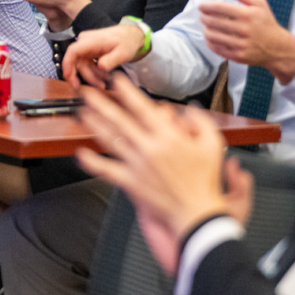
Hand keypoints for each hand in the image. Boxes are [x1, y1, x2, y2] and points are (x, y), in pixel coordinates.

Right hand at [62, 22, 149, 87]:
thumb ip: (111, 60)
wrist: (131, 36)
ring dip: (91, 76)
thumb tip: (101, 66)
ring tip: (104, 83)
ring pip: (82, 66)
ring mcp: (86, 47)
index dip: (67, 64)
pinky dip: (94, 73)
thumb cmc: (127, 41)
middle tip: (87, 88)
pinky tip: (103, 77)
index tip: (68, 77)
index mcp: (92, 40)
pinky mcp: (89, 52)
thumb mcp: (123, 52)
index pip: (73, 51)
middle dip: (83, 76)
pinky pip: (87, 66)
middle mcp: (85, 42)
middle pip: (76, 62)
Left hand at [75, 77, 244, 273]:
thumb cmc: (205, 181)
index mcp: (167, 137)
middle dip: (101, 104)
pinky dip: (92, 162)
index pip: (142, 108)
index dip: (127, 92)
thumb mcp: (212, 144)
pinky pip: (107, 170)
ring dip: (94, 125)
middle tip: (87, 93)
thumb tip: (187, 110)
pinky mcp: (131, 183)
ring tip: (82, 113)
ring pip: (110, 141)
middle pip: (119, 120)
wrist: (197, 213)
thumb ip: (200, 122)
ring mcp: (137, 166)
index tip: (117, 81)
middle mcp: (148, 148)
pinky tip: (81, 154)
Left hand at [200, 0, 294, 80]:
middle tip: (202, 16)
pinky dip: (210, 42)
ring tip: (206, 26)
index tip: (201, 6)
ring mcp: (239, 44)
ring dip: (205, 30)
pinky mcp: (237, 56)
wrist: (278, 47)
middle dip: (203, 17)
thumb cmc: (267, 23)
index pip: (218, 8)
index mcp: (246, 15)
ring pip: (211, 36)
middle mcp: (242, 30)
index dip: (206, 6)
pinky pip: (216, 48)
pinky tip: (211, 37)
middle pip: (212, 22)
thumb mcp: (259, 3)